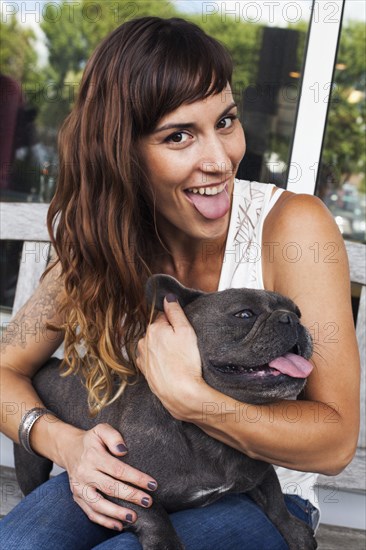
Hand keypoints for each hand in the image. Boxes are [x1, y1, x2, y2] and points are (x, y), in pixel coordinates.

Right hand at [60, 423, 157, 530]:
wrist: (69, 449)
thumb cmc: (91, 440)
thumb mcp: (101, 429)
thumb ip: (113, 437)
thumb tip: (123, 450)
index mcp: (93, 456)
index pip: (118, 470)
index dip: (136, 478)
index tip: (152, 484)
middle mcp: (84, 473)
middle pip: (110, 488)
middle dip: (131, 496)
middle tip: (148, 501)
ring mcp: (79, 488)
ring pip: (99, 505)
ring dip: (117, 513)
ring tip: (134, 517)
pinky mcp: (77, 498)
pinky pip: (90, 513)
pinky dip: (105, 521)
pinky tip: (119, 525)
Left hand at [136, 295, 204, 418]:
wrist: (181, 393)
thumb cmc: (186, 362)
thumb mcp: (186, 331)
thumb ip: (175, 311)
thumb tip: (167, 298)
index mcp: (153, 328)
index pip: (164, 316)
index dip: (176, 323)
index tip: (183, 333)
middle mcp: (143, 341)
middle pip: (157, 331)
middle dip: (168, 335)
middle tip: (182, 347)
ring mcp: (142, 357)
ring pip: (153, 345)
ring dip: (162, 348)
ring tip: (177, 359)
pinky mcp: (144, 371)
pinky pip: (151, 359)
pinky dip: (159, 361)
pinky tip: (170, 367)